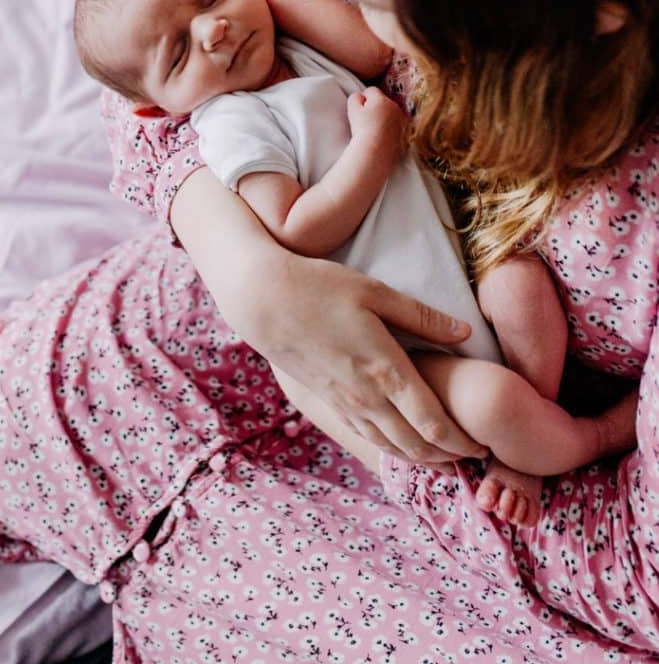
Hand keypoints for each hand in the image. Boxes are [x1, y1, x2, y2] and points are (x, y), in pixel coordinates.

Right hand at [258, 256, 489, 463]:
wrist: (263, 300)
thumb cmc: (321, 287)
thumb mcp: (376, 292)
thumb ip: (423, 317)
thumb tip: (466, 332)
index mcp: (386, 370)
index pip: (434, 424)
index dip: (463, 442)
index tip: (486, 445)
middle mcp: (367, 397)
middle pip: (416, 446)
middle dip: (449, 458)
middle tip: (476, 459)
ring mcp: (345, 404)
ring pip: (390, 447)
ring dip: (422, 459)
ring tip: (447, 460)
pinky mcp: (328, 402)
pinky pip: (366, 438)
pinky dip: (392, 449)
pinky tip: (403, 447)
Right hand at [347, 87, 406, 158]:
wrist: (375, 152)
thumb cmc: (362, 131)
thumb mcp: (352, 110)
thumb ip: (355, 98)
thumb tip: (359, 96)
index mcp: (382, 100)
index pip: (372, 91)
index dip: (363, 99)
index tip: (360, 110)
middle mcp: (396, 108)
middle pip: (384, 102)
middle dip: (376, 108)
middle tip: (367, 122)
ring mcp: (403, 121)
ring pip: (393, 115)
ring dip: (386, 119)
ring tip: (376, 132)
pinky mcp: (407, 134)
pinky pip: (399, 128)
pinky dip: (393, 131)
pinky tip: (384, 139)